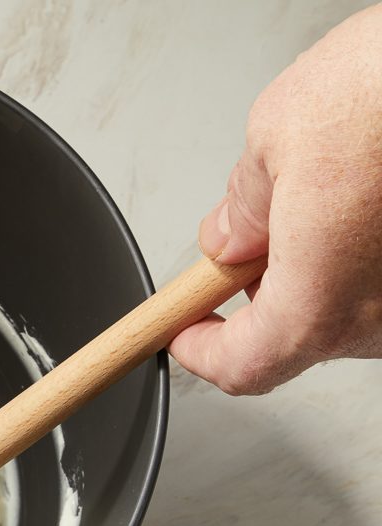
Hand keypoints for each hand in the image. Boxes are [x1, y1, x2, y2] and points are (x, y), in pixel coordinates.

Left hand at [170, 6, 381, 394]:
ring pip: (355, 302)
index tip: (185, 331)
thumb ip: (244, 206)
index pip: (245, 366)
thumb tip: (229, 238)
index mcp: (320, 300)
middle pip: (302, 332)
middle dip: (266, 288)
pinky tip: (371, 193)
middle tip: (252, 234)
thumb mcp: (277, 137)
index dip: (204, 351)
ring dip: (325, 263)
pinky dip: (372, 247)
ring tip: (331, 190)